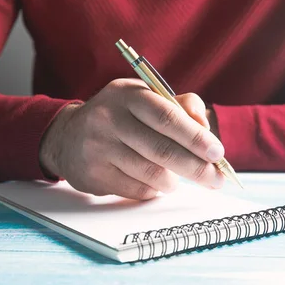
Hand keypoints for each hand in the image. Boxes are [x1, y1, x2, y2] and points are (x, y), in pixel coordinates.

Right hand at [39, 78, 225, 199]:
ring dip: (174, 181)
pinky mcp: (93, 175)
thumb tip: (205, 128)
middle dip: (196, 168)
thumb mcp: (144, 98)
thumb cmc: (119, 116)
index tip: (217, 153)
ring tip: (178, 179)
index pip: (167, 116)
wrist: (67, 136)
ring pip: (151, 174)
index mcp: (127, 95)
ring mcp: (98, 149)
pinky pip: (137, 190)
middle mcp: (109, 119)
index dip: (195, 137)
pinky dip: (154, 190)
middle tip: (215, 179)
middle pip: (162, 149)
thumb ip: (180, 106)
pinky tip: (154, 183)